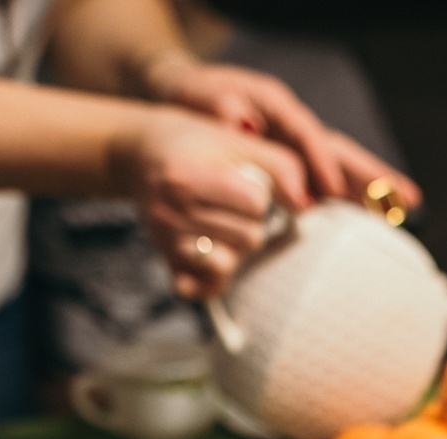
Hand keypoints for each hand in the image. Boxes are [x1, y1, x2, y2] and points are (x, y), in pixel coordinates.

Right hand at [112, 107, 307, 299]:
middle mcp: (169, 214)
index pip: (254, 202)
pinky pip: (205, 289)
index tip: (239, 179)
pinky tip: (216, 253)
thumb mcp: (235, 141)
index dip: (258, 191)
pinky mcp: (168, 264)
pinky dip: (218, 276)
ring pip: (232, 262)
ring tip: (220, 219)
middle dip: (250, 219)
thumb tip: (305, 204)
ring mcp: (166, 242)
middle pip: (249, 237)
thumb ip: (280, 165)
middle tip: (229, 201)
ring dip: (236, 243)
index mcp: (184, 177)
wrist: (140, 155)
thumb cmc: (195, 145)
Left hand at [144, 56, 421, 209]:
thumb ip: (220, 104)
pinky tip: (370, 224)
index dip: (322, 163)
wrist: (187, 100)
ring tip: (405, 213)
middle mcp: (296, 129)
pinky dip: (350, 204)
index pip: (308, 136)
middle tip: (408, 198)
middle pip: (341, 153)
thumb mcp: (201, 93)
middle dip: (374, 177)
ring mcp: (299, 150)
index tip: (329, 190)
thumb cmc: (194, 98)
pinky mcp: (295, 168)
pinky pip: (328, 188)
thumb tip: (243, 122)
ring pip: (341, 172)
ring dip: (372, 194)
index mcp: (277, 107)